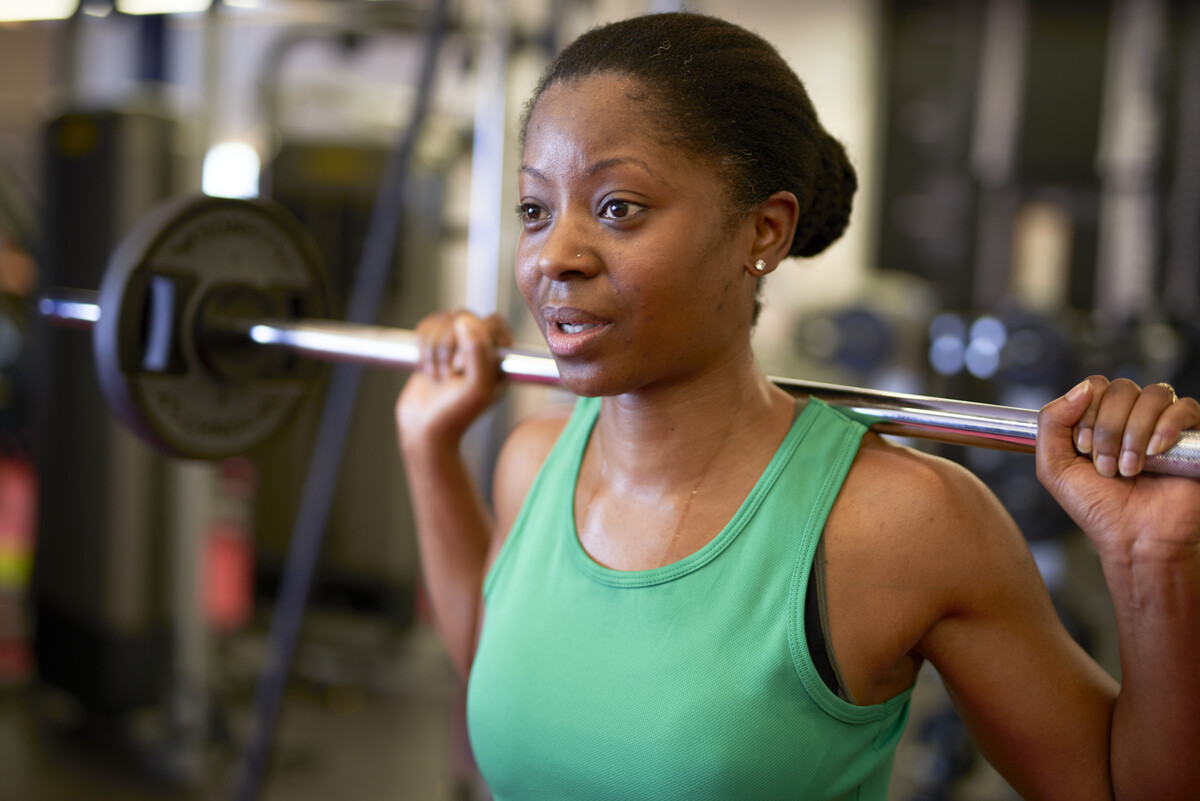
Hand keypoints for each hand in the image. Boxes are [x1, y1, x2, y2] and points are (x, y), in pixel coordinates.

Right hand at [396, 310, 512, 448]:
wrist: (424, 432)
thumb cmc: (455, 416)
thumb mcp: (477, 389)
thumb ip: (479, 352)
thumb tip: (466, 320)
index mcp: (499, 358)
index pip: (492, 322)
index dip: (474, 336)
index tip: (462, 365)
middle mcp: (480, 349)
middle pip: (464, 316)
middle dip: (449, 345)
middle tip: (448, 375)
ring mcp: (456, 346)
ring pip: (443, 319)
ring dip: (434, 348)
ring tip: (438, 376)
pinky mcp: (434, 348)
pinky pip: (427, 326)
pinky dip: (421, 346)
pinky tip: (426, 369)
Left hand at [1036, 376, 1199, 554]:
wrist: (1134, 539)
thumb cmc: (1097, 507)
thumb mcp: (1054, 467)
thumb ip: (1051, 422)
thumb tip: (1082, 388)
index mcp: (1099, 419)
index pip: (1094, 386)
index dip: (1086, 413)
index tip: (1084, 450)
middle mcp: (1131, 417)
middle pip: (1121, 389)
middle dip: (1108, 429)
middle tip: (1106, 467)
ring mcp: (1163, 424)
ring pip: (1152, 395)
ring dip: (1133, 433)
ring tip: (1129, 469)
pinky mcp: (1192, 436)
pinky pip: (1185, 407)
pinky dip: (1166, 427)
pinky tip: (1155, 453)